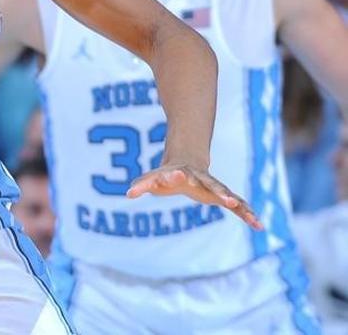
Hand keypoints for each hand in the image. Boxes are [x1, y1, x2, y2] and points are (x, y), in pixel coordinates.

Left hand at [127, 163, 262, 230]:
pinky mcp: (224, 197)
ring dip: (236, 204)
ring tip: (248, 215)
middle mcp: (201, 178)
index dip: (174, 175)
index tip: (175, 174)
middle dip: (217, 191)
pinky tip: (259, 226)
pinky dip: (248, 214)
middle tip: (226, 200)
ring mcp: (215, 187)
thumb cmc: (167, 175)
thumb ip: (142, 185)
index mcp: (180, 172)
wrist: (187, 162)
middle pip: (210, 183)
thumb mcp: (153, 179)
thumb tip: (129, 193)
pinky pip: (238, 206)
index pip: (176, 173)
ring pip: (227, 194)